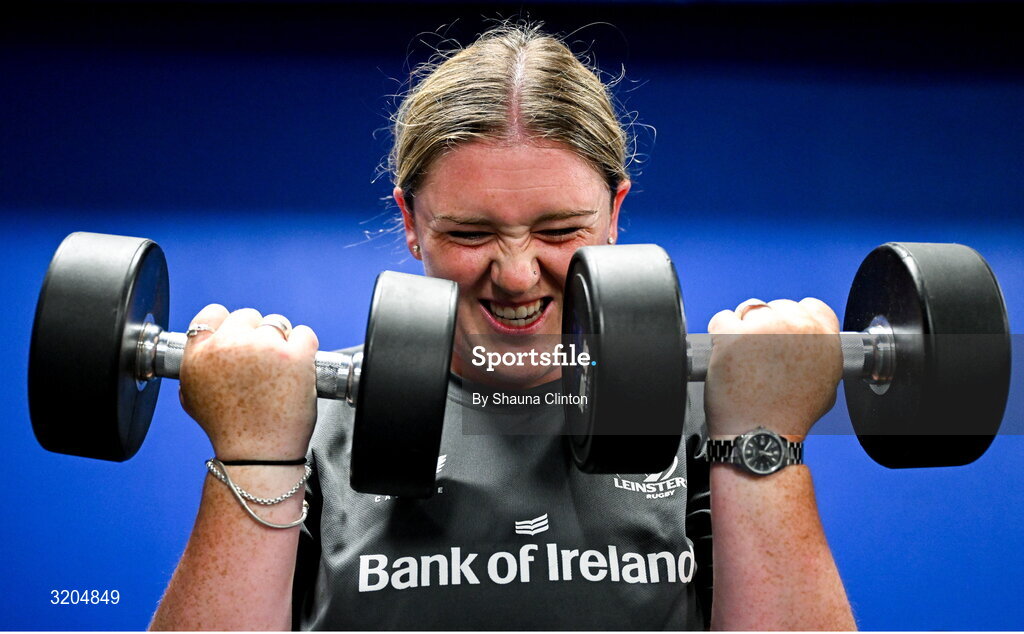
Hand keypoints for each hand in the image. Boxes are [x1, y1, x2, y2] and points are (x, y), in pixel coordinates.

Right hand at [178, 304, 318, 459]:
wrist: (257, 456)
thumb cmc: (230, 431)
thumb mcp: (193, 396)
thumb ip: (198, 364)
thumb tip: (208, 344)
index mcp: (199, 354)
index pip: (212, 315)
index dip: (228, 323)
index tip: (239, 336)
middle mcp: (228, 346)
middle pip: (248, 317)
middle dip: (257, 335)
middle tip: (262, 363)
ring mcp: (263, 348)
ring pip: (277, 323)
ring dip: (282, 341)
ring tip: (280, 370)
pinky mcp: (294, 355)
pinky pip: (304, 334)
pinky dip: (305, 347)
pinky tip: (299, 366)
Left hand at [705, 298, 841, 440]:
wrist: (761, 435)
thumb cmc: (790, 417)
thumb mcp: (826, 385)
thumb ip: (821, 354)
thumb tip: (814, 344)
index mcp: (824, 337)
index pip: (810, 306)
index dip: (792, 319)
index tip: (782, 334)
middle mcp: (798, 327)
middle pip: (775, 307)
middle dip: (765, 325)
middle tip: (759, 353)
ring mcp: (765, 328)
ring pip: (748, 310)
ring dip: (742, 328)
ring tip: (743, 358)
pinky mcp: (734, 334)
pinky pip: (721, 319)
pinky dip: (719, 334)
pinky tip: (726, 356)